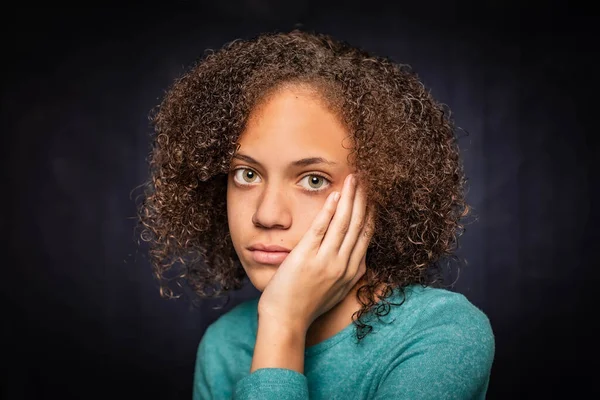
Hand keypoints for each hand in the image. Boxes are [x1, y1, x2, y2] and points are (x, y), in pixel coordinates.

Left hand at [257, 173, 374, 332]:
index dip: (370, 213)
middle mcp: (343, 265)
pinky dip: (329, 210)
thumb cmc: (306, 306)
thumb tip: (356, 259)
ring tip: (353, 178)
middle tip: (366, 179)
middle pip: (357, 225)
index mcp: (351, 271)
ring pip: (343, 223)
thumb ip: (347, 273)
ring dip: (350, 198)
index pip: (365, 235)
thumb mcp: (335, 291)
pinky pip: (322, 229)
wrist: (286, 321)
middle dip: (363, 199)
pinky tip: (335, 195)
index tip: (372, 196)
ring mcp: (326, 261)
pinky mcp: (307, 257)